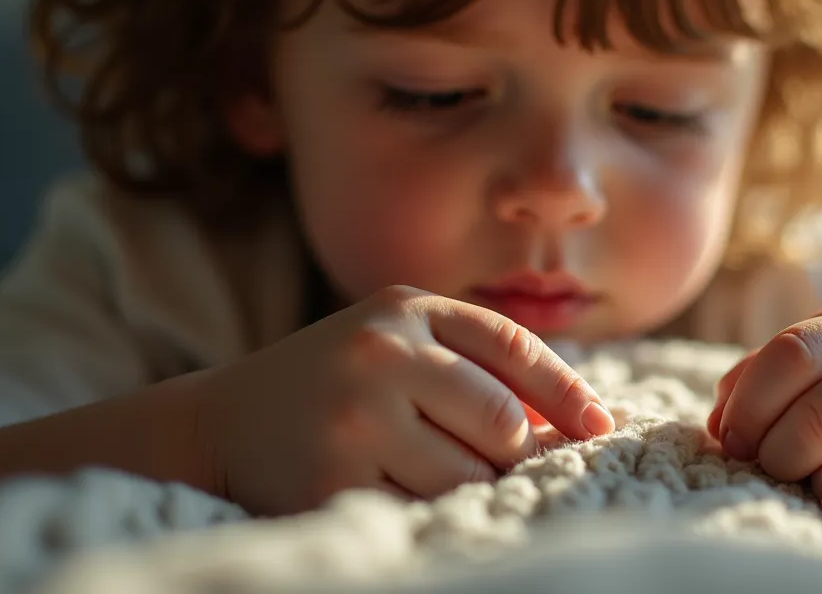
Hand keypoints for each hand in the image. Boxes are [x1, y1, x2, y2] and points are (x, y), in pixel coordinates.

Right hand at [197, 285, 614, 516]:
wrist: (220, 422)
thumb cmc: (334, 381)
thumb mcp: (396, 342)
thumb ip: (476, 364)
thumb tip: (572, 424)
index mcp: (404, 308)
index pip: (512, 347)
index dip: (566, 392)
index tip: (600, 428)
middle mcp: (380, 353)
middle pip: (501, 421)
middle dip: (510, 452)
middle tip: (489, 461)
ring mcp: (354, 418)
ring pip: (468, 475)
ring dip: (470, 486)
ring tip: (428, 472)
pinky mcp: (332, 481)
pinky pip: (421, 511)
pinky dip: (426, 512)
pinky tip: (395, 492)